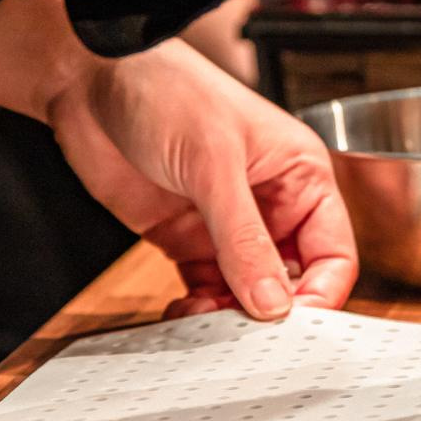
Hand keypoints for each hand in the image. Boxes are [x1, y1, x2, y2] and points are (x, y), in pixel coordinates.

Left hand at [0, 0, 355, 319]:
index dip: (320, 294)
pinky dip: (199, 311)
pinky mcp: (187, 238)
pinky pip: (207, 289)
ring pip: (248, 292)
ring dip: (230, 317)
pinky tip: (183, 315)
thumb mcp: (213, 163)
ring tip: (206, 325)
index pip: (332, 252)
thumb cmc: (166, 90)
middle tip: (246, 338)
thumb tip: (273, 302)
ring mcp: (227, 224)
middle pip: (293, 280)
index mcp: (300, 174)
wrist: (89, 82)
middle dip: (271, 312)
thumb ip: (244, 238)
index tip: (294, 326)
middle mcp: (271, 203)